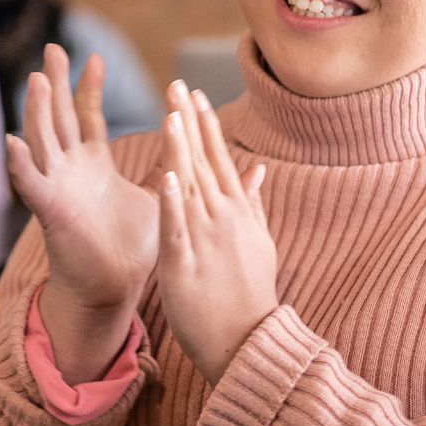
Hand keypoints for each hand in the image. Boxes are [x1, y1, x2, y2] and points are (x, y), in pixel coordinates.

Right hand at [7, 46, 158, 382]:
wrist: (116, 288)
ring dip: (37, 111)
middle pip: (58, 116)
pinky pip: (30, 184)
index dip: (88, 87)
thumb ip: (171, 164)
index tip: (95, 56)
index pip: (86, 116)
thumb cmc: (135, 246)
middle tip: (53, 48)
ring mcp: (57, 187)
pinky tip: (12, 142)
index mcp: (93, 164)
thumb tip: (194, 139)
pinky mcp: (51, 210)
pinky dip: (20, 164)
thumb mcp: (158, 194)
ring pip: (42, 140)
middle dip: (55, 83)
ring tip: (35, 80)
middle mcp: (70, 170)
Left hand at [155, 84, 276, 384]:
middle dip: (190, 122)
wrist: (247, 341)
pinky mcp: (186, 263)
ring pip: (190, 185)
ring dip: (181, 149)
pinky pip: (178, 228)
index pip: (219, 157)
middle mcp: (223, 217)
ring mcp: (205, 238)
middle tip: (177, 84)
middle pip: (203, 161)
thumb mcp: (258, 242)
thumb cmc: (250, 294)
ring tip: (171, 114)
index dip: (206, 124)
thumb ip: (253, 203)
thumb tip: (257, 169)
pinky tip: (167, 177)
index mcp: (237, 211)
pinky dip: (174, 202)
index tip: (196, 92)